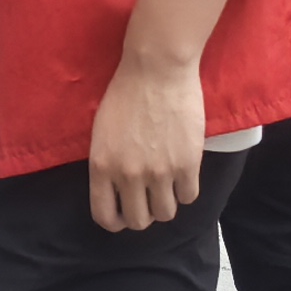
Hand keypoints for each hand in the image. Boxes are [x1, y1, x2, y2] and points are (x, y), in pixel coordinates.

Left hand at [86, 51, 209, 231]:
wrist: (157, 69)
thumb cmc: (126, 92)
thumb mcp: (101, 132)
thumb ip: (107, 163)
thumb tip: (116, 189)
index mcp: (102, 167)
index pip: (105, 216)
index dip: (116, 222)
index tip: (123, 215)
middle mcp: (129, 175)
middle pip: (139, 221)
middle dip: (143, 214)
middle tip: (149, 200)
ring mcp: (159, 172)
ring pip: (166, 213)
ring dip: (166, 203)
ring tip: (167, 186)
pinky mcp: (187, 164)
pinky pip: (188, 196)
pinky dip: (186, 190)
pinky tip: (183, 175)